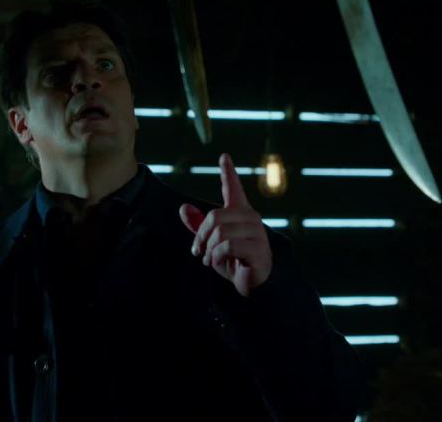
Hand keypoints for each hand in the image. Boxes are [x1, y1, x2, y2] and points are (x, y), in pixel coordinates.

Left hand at [179, 153, 272, 296]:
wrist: (252, 284)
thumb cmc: (233, 260)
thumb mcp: (212, 243)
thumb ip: (199, 226)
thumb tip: (183, 208)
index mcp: (240, 212)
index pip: (234, 188)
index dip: (228, 172)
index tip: (224, 156)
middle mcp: (250, 218)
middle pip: (215, 216)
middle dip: (201, 236)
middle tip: (198, 251)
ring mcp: (257, 232)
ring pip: (220, 232)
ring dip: (208, 249)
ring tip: (208, 259)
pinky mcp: (258, 248)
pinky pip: (228, 246)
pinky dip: (216, 257)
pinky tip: (217, 263)